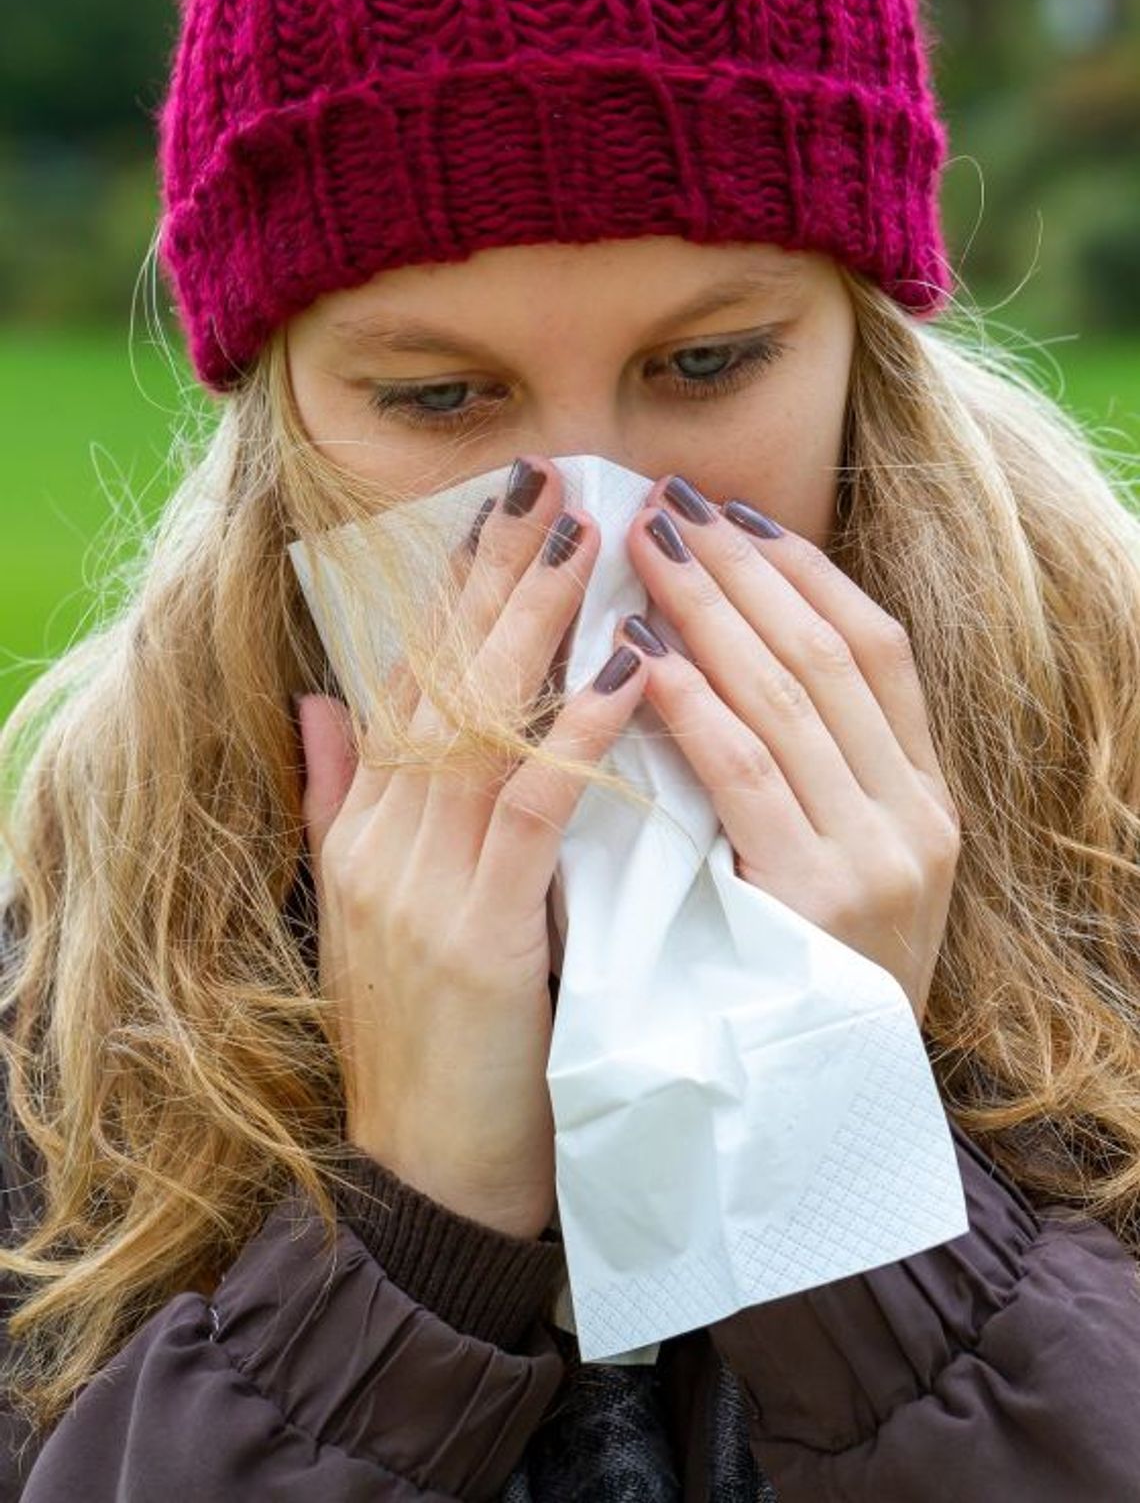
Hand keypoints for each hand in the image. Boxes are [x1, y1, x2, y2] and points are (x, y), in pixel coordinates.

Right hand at [294, 456, 649, 1239]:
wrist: (429, 1180)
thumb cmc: (429, 1040)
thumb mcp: (368, 910)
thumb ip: (340, 799)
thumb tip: (323, 698)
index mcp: (367, 827)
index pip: (410, 678)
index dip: (455, 587)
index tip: (502, 505)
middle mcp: (383, 840)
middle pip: (440, 679)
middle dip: (496, 575)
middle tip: (550, 480)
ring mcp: (420, 887)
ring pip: (477, 728)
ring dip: (534, 629)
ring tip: (587, 541)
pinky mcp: (475, 939)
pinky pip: (527, 818)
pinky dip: (571, 739)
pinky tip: (621, 675)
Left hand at [617, 475, 960, 1024]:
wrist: (817, 1125)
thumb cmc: (803, 985)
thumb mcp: (836, 869)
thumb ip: (807, 773)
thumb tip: (727, 651)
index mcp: (925, 799)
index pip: (877, 649)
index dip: (803, 572)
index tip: (736, 513)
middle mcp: (916, 817)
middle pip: (829, 654)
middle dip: (745, 570)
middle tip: (670, 503)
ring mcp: (878, 857)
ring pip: (789, 698)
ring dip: (711, 613)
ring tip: (647, 547)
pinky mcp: (820, 900)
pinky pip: (748, 776)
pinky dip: (695, 706)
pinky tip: (644, 658)